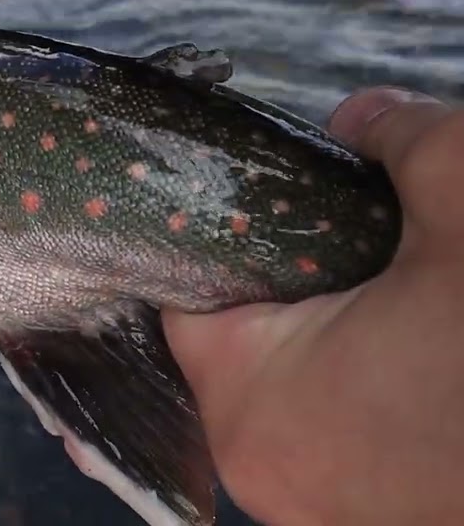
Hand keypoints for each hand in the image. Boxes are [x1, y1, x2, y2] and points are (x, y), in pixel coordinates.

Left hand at [162, 86, 463, 524]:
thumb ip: (396, 139)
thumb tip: (364, 118)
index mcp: (253, 402)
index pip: (185, 300)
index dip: (216, 240)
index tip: (254, 203)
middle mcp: (270, 475)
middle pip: (239, 349)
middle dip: (289, 288)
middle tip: (345, 240)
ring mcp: (330, 513)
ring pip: (297, 397)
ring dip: (336, 343)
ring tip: (390, 291)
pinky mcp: (387, 522)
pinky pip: (347, 440)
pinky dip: (373, 393)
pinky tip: (418, 344)